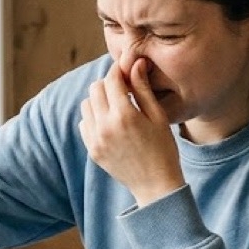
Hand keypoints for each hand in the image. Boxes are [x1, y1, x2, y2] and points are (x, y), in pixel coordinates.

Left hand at [79, 49, 184, 206]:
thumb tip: (135, 63)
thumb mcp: (157, 116)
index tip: (126, 71)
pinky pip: (84, 123)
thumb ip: (142, 89)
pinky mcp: (92, 150)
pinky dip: (94, 118)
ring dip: (99, 100)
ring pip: (86, 104)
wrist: (155, 186)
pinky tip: (110, 123)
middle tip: (123, 89)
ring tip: (117, 106)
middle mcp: (105, 126)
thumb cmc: (163, 149)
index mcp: (124, 115)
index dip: (118, 71)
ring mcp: (96, 140)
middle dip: (108, 84)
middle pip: (95, 88)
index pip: (111, 79)